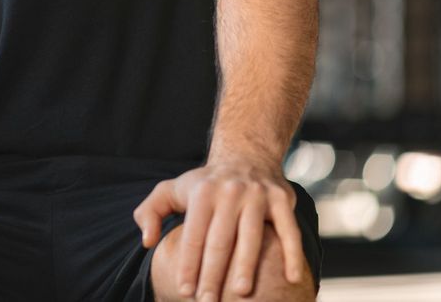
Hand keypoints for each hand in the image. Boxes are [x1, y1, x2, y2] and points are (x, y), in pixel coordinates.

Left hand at [132, 161, 305, 299]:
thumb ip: (150, 212)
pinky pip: (289, 231)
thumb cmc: (204, 183)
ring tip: (240, 293)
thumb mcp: (171, 189)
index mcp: (202, 194)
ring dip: (246, 267)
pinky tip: (292, 279)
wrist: (246, 154)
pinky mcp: (281, 199)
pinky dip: (292, 255)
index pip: (193, 236)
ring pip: (251, 237)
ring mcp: (257, 195)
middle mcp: (229, 193)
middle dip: (212, 274)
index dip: (188, 265)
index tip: (185, 291)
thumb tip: (147, 241)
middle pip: (220, 241)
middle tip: (208, 301)